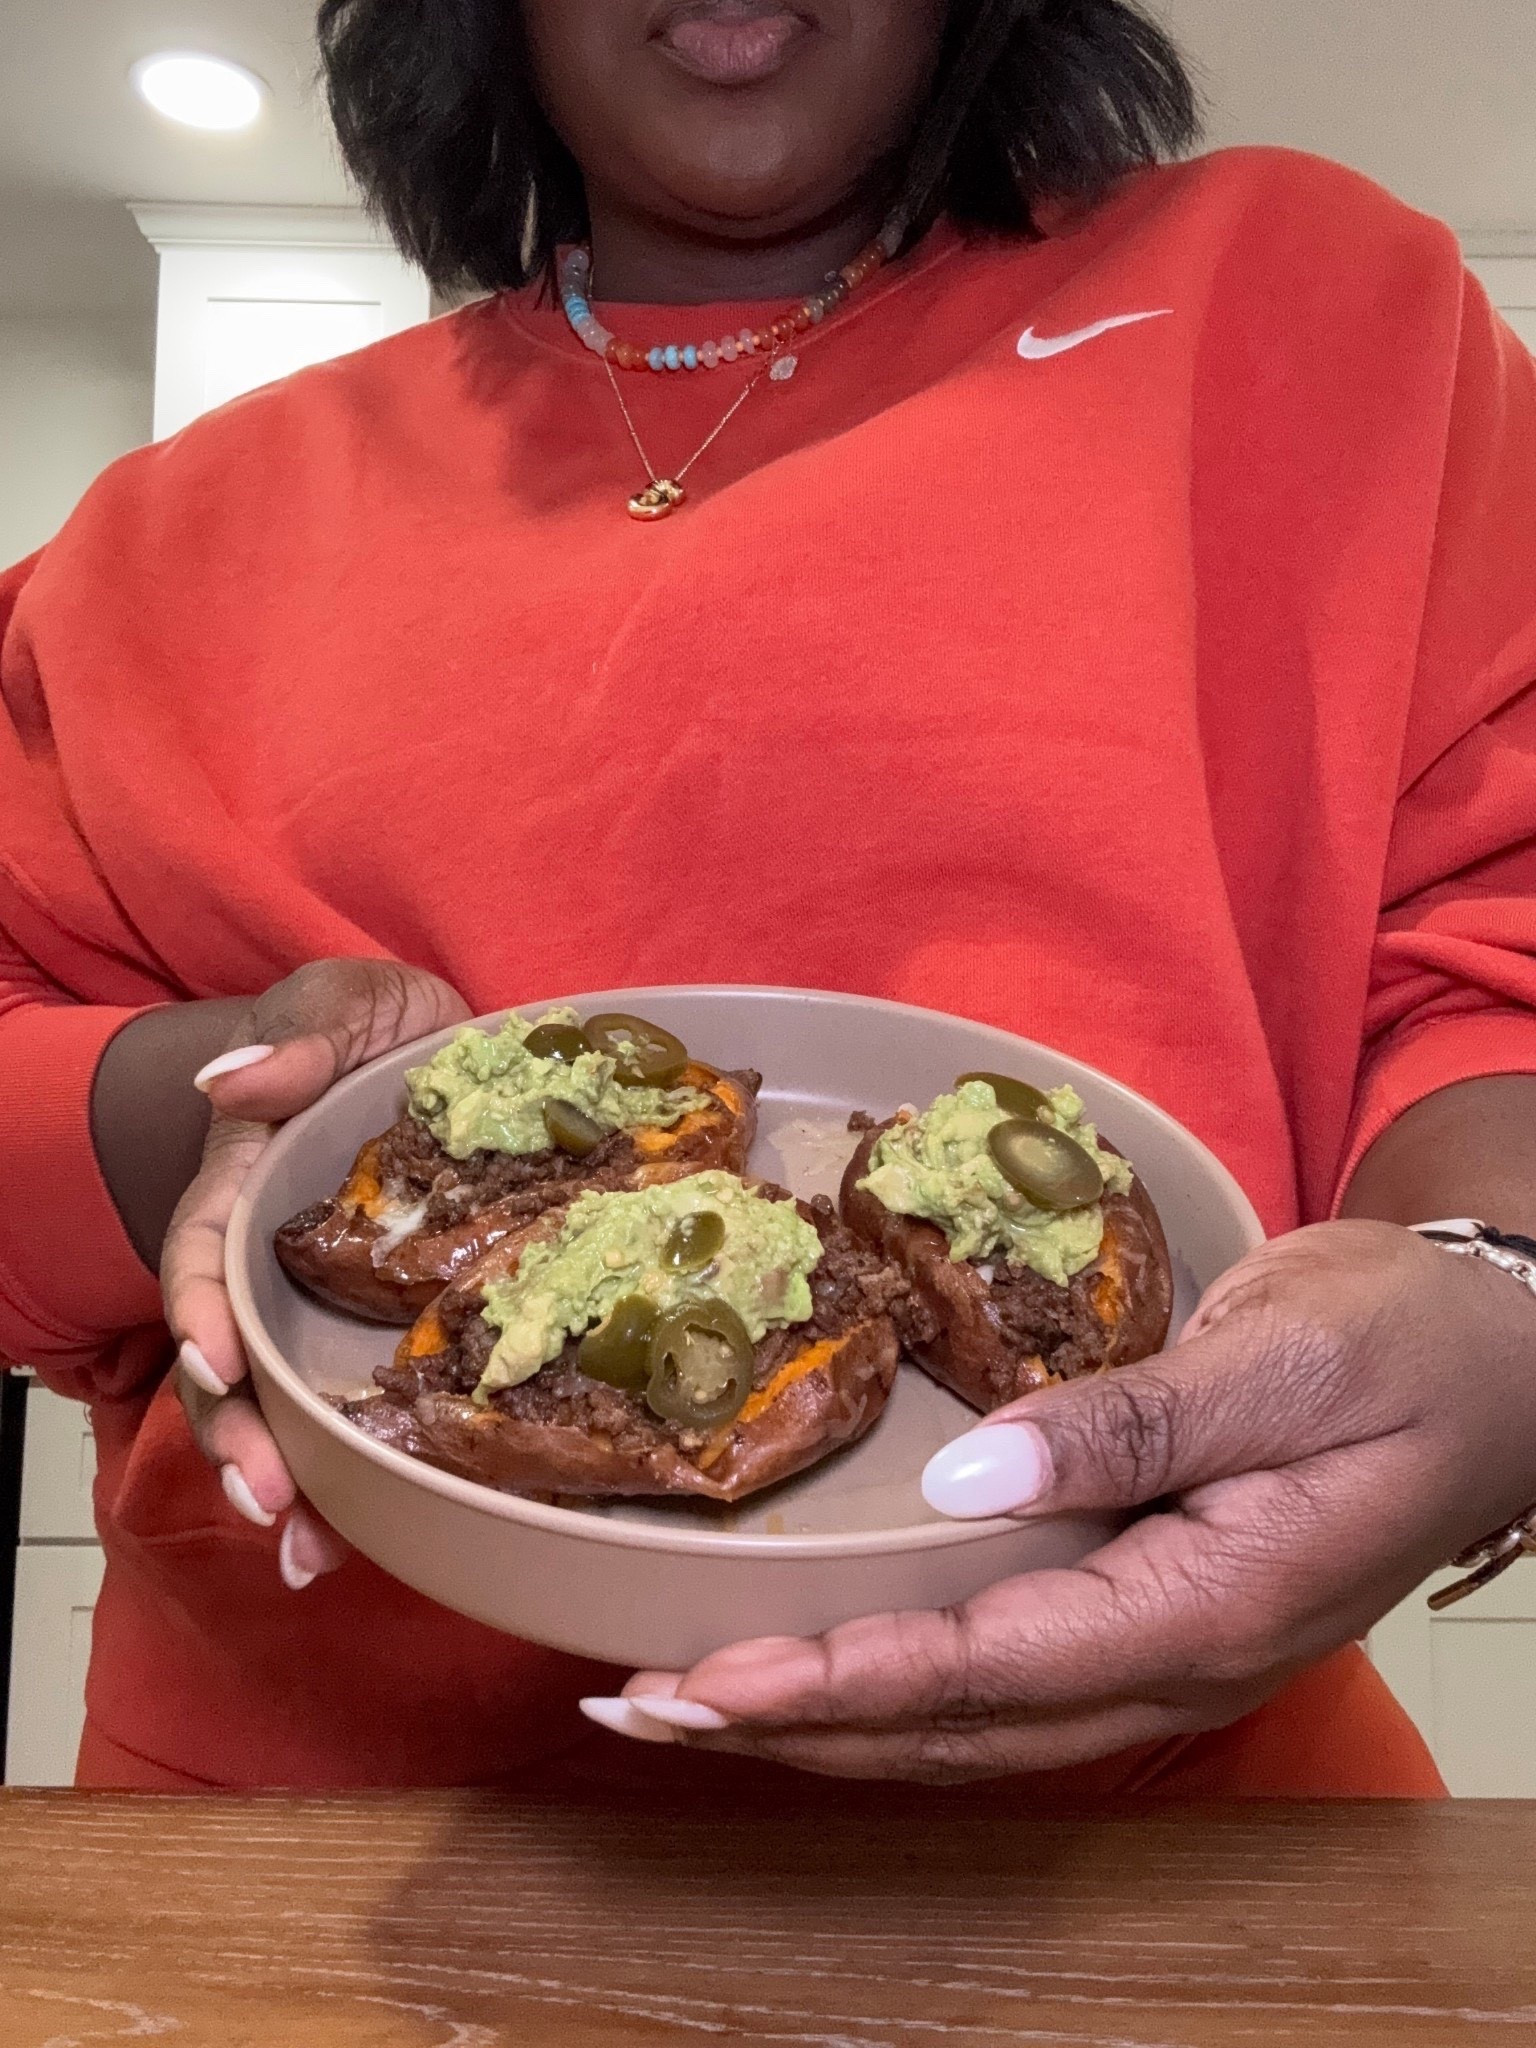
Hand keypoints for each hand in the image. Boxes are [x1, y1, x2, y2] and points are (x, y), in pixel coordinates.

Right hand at [162, 959, 469, 1587]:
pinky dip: (357, 1472)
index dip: (202, 1313)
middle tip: (271, 1504)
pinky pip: (360, 1405)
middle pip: (228, 1362)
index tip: (214, 1364)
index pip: (204, 1254)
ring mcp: (323, 1303)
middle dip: (237, 1437)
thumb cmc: (372, 1024)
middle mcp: (270, 1261)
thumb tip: (230, 1082)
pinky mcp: (383, 1327)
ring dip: (290, 1481)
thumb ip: (299, 1038)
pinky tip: (376, 1534)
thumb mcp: (342, 1006)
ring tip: (308, 1555)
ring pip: (282, 1404)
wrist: (437, 1045)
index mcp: (247, 1182)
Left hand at [593, 1222, 1535, 1779]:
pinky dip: (896, 1683)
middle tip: (635, 1710)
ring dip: (828, 1718)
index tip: (701, 1685)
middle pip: (955, 1726)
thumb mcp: (1285, 1357)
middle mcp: (1178, 1653)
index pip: (988, 1667)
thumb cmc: (1405, 1345)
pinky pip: (1004, 1675)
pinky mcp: (1153, 1605)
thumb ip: (1133, 1425)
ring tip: (690, 1705)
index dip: (836, 1684)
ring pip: (971, 1719)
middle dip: (790, 1728)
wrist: (1503, 1364)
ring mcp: (1168, 1644)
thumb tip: (970, 1484)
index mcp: (1211, 1603)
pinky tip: (825, 1668)